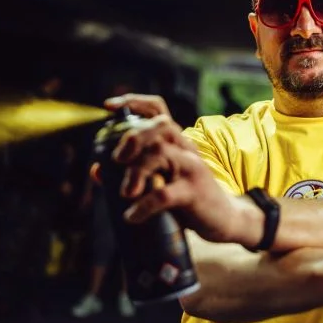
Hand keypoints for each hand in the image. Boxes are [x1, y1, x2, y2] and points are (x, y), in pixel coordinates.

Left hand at [94, 93, 243, 242]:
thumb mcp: (162, 182)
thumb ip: (133, 173)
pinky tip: (131, 216)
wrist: (225, 220)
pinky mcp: (194, 192)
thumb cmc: (189, 199)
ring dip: (136, 172)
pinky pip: (164, 194)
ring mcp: (192, 168)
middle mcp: (186, 149)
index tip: (109, 106)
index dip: (134, 102)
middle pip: (160, 126)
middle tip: (118, 159)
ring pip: (160, 154)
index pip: (159, 109)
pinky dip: (143, 205)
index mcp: (177, 143)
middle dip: (133, 137)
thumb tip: (96, 170)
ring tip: (125, 193)